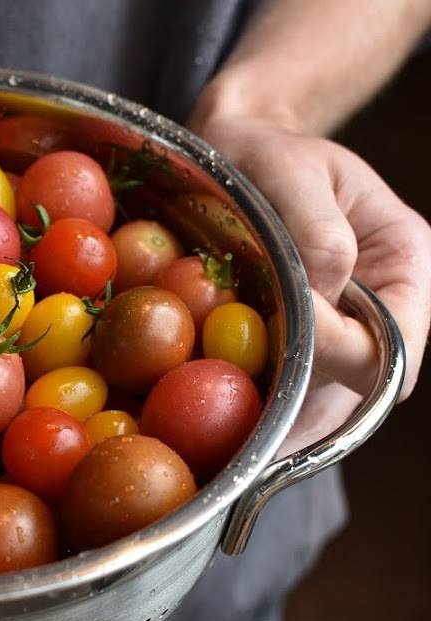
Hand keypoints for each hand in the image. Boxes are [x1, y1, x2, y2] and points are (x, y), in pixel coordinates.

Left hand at [190, 115, 430, 452]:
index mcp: (402, 258)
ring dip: (293, 424)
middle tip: (263, 450)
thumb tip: (329, 293)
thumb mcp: (294, 172)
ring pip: (333, 392)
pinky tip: (236, 433)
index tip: (294, 370)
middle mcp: (380, 299)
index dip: (355, 361)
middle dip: (318, 414)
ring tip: (246, 457)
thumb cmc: (267, 151)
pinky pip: (298, 380)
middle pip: (367, 378)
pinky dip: (272, 407)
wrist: (239, 146)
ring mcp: (341, 321)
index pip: (400, 337)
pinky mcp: (300, 333)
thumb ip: (318, 231)